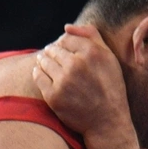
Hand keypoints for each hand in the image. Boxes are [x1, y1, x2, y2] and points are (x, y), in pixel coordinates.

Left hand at [33, 24, 134, 148]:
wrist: (107, 122)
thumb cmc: (110, 88)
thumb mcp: (109, 58)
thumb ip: (91, 36)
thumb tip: (66, 27)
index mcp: (92, 53)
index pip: (67, 38)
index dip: (66, 45)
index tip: (68, 54)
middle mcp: (77, 65)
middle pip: (54, 49)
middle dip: (54, 53)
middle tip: (59, 63)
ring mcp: (63, 81)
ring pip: (44, 61)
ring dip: (45, 62)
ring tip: (52, 69)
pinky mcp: (53, 96)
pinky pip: (38, 76)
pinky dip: (39, 74)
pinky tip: (44, 76)